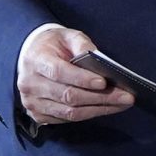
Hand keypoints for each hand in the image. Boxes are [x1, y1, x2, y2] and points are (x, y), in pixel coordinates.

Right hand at [17, 24, 135, 127]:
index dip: (82, 79)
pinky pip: (67, 119)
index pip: (59, 72)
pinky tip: (104, 108)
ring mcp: (32, 102)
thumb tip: (99, 60)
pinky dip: (88, 114)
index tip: (104, 82)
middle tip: (125, 97)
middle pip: (68, 96)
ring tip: (120, 104)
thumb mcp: (67, 36)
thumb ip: (82, 44)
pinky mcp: (38, 115)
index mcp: (36, 60)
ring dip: (98, 109)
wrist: (31, 57)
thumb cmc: (52, 46)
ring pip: (70, 112)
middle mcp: (30, 84)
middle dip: (100, 98)